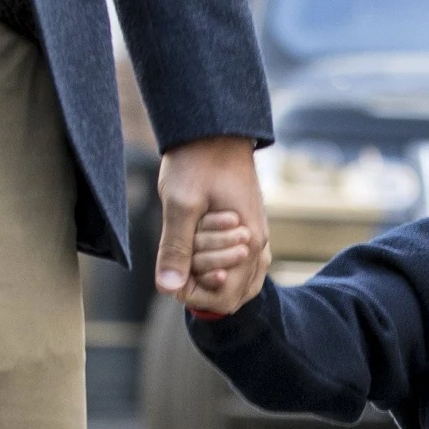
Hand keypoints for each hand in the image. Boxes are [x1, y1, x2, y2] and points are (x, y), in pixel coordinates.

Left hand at [155, 136, 268, 313]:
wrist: (215, 131)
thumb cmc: (198, 163)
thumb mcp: (180, 205)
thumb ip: (175, 249)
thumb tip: (168, 289)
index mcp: (249, 243)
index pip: (226, 298)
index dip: (194, 294)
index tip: (173, 271)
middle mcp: (259, 246)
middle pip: (235, 295)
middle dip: (203, 283)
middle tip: (184, 252)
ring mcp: (258, 238)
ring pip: (242, 282)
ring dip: (212, 275)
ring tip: (191, 251)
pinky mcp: (252, 230)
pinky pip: (243, 266)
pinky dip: (221, 265)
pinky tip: (202, 250)